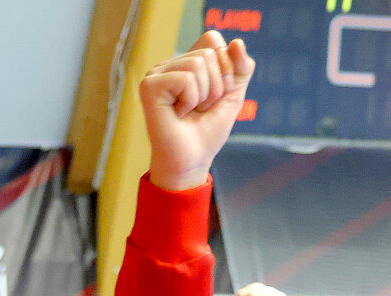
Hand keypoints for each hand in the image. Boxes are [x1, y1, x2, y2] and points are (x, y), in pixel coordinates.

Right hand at [141, 32, 255, 191]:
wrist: (192, 161)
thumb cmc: (207, 133)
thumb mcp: (232, 96)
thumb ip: (240, 69)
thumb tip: (237, 42)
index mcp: (186, 63)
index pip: (212, 40)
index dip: (226, 67)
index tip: (216, 96)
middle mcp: (170, 64)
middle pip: (208, 52)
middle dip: (216, 86)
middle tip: (201, 108)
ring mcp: (157, 73)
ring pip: (198, 63)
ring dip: (204, 94)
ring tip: (190, 111)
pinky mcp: (150, 85)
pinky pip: (186, 78)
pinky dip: (190, 99)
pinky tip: (178, 113)